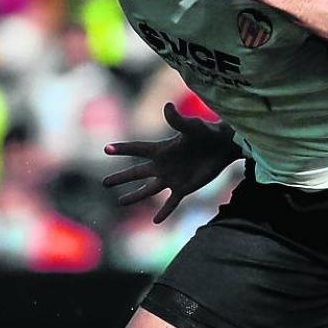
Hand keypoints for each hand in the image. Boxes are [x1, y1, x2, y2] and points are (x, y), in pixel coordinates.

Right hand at [102, 103, 238, 222]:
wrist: (223, 146)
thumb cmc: (207, 132)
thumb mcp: (192, 126)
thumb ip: (178, 120)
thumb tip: (168, 106)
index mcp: (162, 149)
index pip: (137, 149)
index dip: (122, 149)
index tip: (106, 149)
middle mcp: (163, 164)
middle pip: (137, 172)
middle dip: (121, 177)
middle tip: (105, 183)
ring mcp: (172, 178)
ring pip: (149, 189)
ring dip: (135, 196)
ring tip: (119, 202)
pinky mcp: (185, 188)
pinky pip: (172, 202)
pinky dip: (164, 212)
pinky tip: (156, 221)